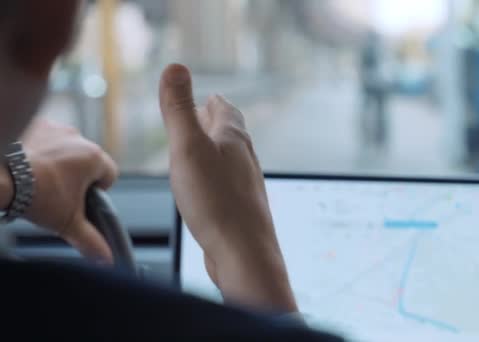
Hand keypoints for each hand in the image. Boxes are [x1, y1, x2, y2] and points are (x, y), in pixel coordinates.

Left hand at [20, 119, 117, 262]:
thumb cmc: (34, 194)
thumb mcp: (66, 223)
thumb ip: (90, 241)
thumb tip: (107, 259)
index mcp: (93, 157)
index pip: (109, 175)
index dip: (97, 191)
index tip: (79, 200)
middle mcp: (77, 137)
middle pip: (85, 161)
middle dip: (74, 177)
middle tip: (55, 195)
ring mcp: (53, 127)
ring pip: (62, 149)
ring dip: (55, 162)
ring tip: (36, 181)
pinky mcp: (30, 124)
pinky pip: (40, 139)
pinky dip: (35, 151)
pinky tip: (23, 167)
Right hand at [159, 64, 296, 312]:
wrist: (243, 253)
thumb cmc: (216, 202)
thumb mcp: (188, 148)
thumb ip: (180, 109)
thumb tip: (176, 67)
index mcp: (233, 139)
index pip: (225, 110)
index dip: (214, 101)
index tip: (209, 96)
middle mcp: (245, 158)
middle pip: (231, 132)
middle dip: (217, 121)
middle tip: (208, 115)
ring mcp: (245, 184)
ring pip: (231, 158)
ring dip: (218, 147)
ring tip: (206, 147)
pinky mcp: (241, 207)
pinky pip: (228, 182)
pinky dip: (217, 173)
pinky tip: (210, 186)